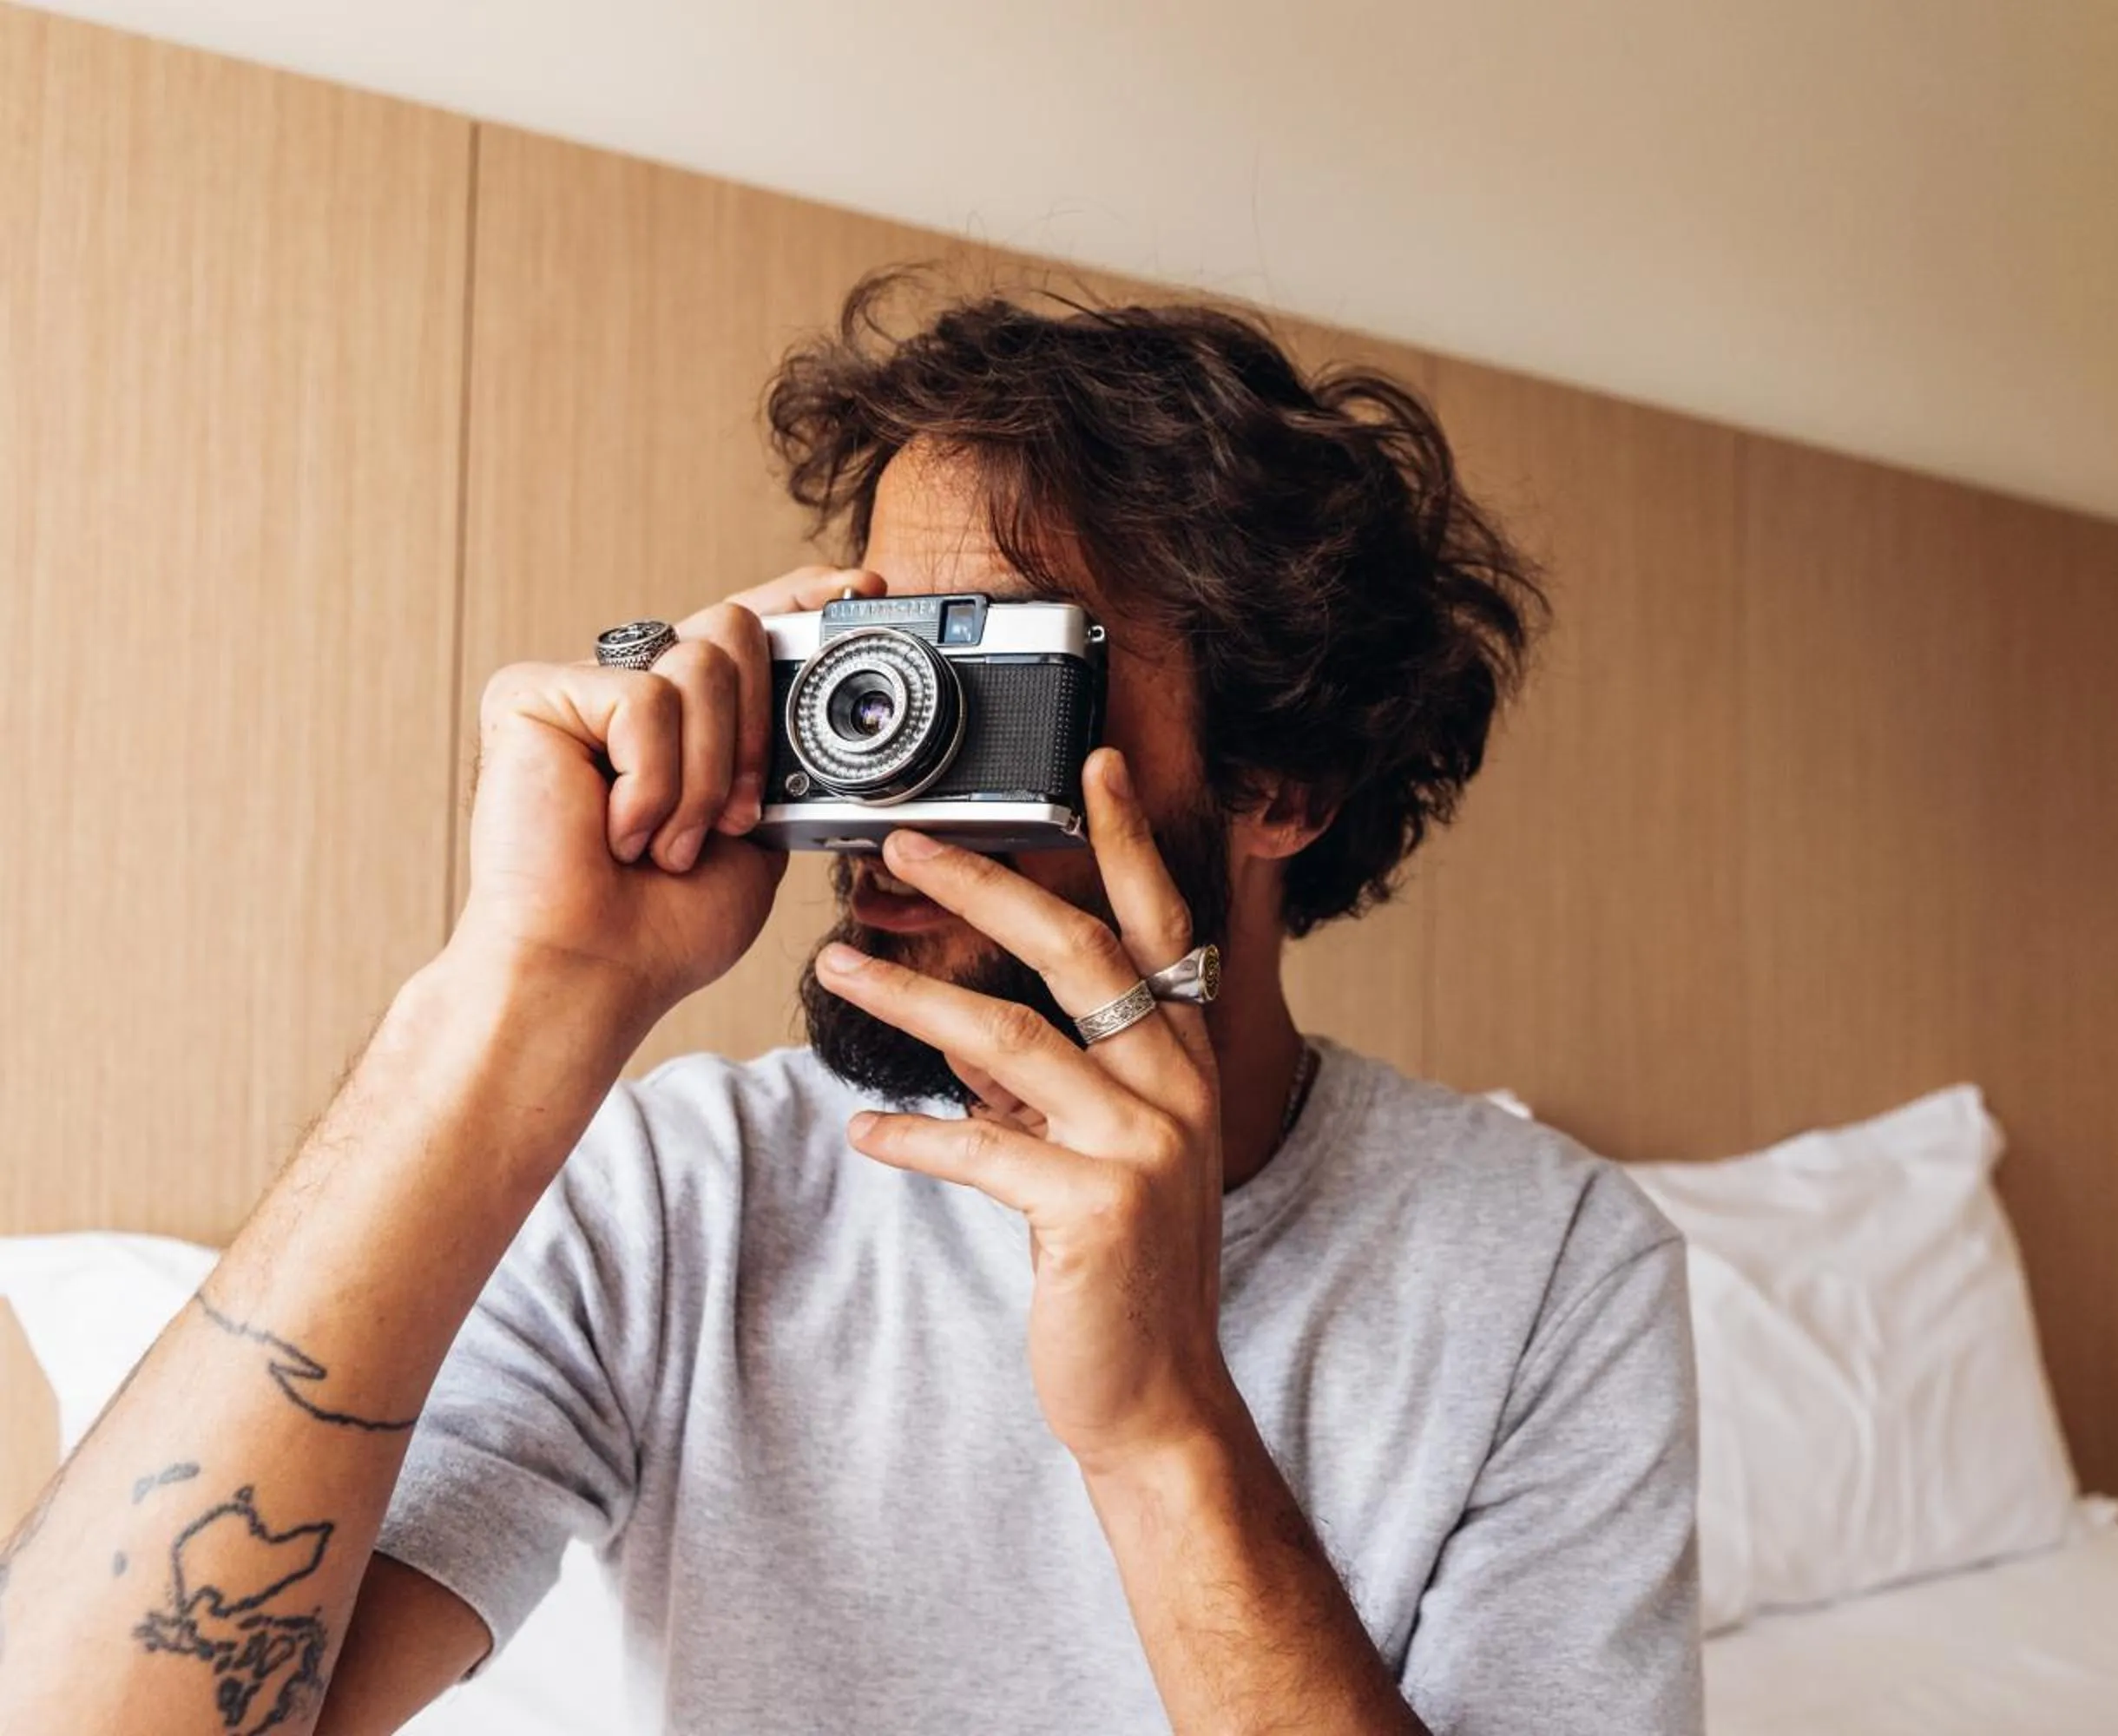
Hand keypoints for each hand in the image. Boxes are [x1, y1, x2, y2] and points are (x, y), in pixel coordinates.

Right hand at [451, 565, 872, 1016]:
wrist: (592, 972)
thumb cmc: (664, 927)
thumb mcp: (759, 834)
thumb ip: (779, 764)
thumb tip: (828, 703)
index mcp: (682, 721)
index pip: (743, 629)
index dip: (799, 599)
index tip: (859, 587)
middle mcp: (629, 691)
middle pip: (731, 627)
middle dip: (757, 731)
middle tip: (739, 818)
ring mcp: (577, 687)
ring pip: (698, 662)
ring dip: (706, 776)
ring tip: (667, 843)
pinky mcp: (531, 692)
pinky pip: (642, 698)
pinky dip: (653, 781)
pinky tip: (616, 832)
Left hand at [808, 748, 1241, 1470]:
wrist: (1156, 1399)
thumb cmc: (1123, 1276)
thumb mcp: (1107, 1157)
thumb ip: (1063, 1088)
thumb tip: (983, 1042)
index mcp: (1186, 1064)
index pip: (1158, 929)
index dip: (1126, 844)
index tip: (1088, 768)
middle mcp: (1181, 1089)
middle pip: (1079, 953)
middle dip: (988, 887)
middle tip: (903, 847)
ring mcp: (1146, 1148)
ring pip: (1011, 1039)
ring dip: (912, 996)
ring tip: (836, 969)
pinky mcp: (1098, 1209)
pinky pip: (982, 1146)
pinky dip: (913, 1137)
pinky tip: (863, 1129)